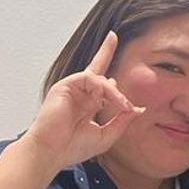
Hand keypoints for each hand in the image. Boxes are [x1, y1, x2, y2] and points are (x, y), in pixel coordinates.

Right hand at [22, 31, 145, 170]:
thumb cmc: (73, 147)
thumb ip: (122, 121)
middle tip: (112, 36)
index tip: (117, 63)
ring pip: (100, 79)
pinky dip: (106, 90)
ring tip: (124, 106)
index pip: (100, 84)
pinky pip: (91, 79)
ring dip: (115, 93)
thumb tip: (138, 109)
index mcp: (87, 104)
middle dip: (105, 51)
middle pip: (95, 68)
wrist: (51, 153)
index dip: (109, 77)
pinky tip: (114, 101)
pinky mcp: (65, 86)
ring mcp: (71, 89)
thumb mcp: (106, 135)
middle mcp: (80, 94)